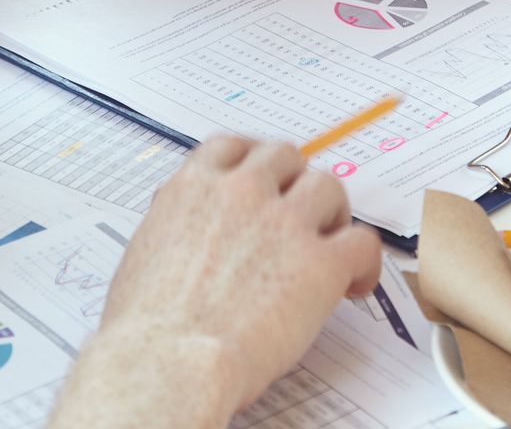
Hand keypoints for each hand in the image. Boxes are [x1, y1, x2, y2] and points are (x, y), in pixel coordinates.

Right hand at [91, 137, 380, 415]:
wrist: (168, 362)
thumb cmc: (147, 327)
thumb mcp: (145, 252)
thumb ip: (174, 224)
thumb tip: (186, 227)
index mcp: (195, 188)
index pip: (234, 148)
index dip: (253, 162)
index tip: (261, 180)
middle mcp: (242, 192)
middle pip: (286, 157)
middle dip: (294, 182)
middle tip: (298, 213)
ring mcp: (284, 222)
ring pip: (328, 186)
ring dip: (331, 212)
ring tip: (329, 244)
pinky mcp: (321, 262)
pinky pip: (363, 241)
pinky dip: (365, 262)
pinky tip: (354, 284)